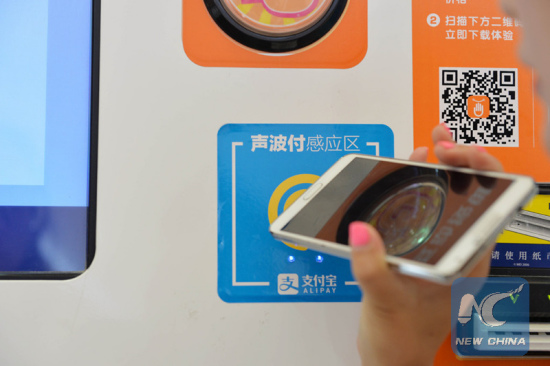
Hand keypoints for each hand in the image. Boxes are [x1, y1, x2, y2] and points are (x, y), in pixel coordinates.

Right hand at [350, 124, 502, 365]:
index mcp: (464, 259)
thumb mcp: (386, 302)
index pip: (488, 204)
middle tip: (440, 142)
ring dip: (436, 170)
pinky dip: (412, 189)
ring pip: (442, 200)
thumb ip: (372, 268)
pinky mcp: (414, 249)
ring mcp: (434, 248)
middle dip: (458, 161)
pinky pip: (417, 211)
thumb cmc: (401, 338)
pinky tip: (405, 175)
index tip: (456, 155)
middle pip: (468, 195)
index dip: (480, 171)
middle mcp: (455, 249)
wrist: (389, 358)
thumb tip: (360, 231)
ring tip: (426, 148)